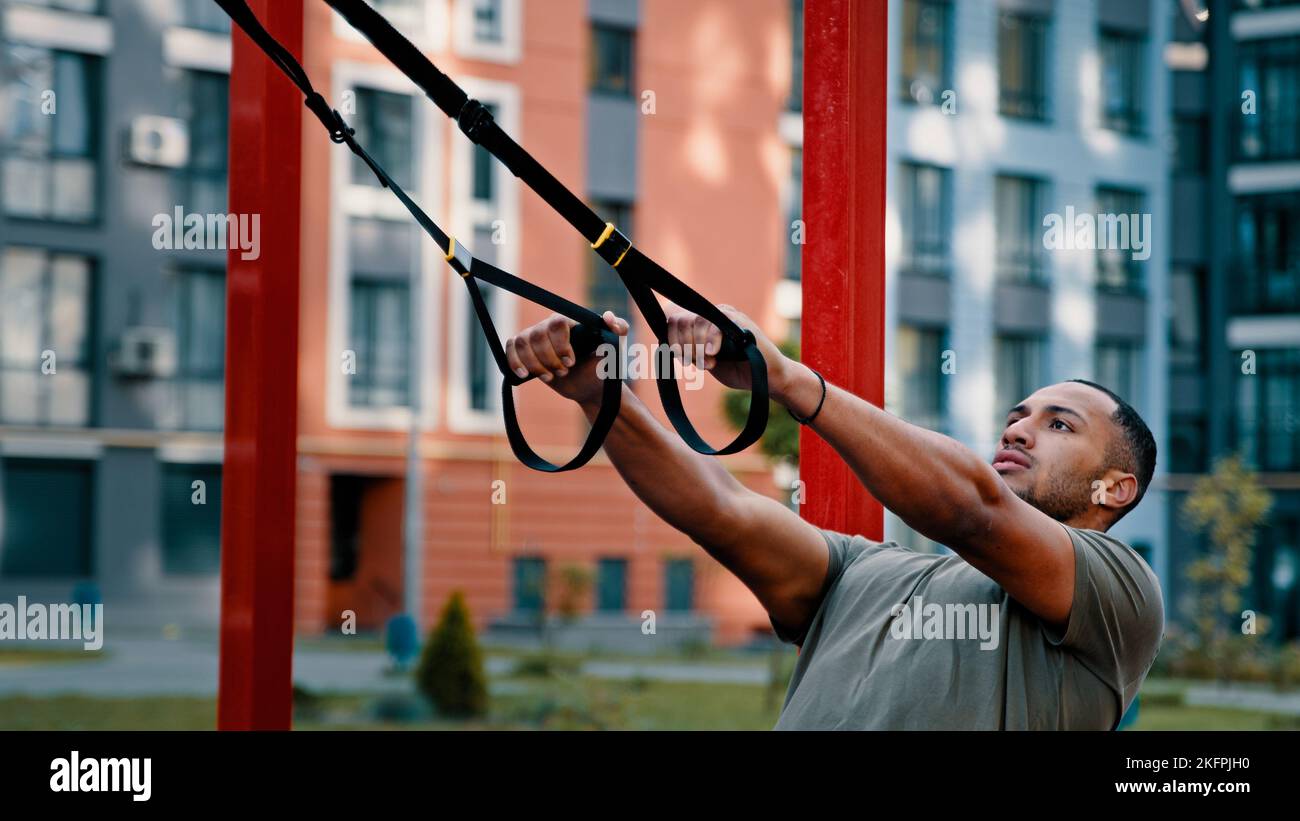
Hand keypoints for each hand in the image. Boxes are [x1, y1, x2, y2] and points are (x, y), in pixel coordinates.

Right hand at [505, 311, 628, 404]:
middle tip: (563, 372)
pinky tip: (524, 375)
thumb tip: (607, 318)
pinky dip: (514, 361)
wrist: (589, 386)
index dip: (560, 345)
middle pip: (537, 335)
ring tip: (550, 377)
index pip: (557, 323)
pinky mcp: (525, 350)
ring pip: (522, 343)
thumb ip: (619, 328)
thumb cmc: (602, 365)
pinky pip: (510, 347)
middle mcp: (549, 326)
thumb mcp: (614, 349)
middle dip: (549, 359)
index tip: (571, 362)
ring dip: (535, 364)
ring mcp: (535, 337)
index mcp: (570, 322)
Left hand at [665, 304, 789, 393]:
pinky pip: (714, 323)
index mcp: (704, 323)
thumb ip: (690, 351)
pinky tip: (714, 354)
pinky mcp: (738, 320)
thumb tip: (668, 346)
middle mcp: (713, 314)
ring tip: (710, 363)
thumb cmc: (739, 371)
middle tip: (697, 364)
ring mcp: (727, 315)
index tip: (685, 361)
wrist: (768, 378)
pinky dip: (709, 340)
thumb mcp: (706, 361)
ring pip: (695, 321)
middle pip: (681, 320)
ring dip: (696, 347)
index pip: (675, 321)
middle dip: (684, 346)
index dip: (673, 341)